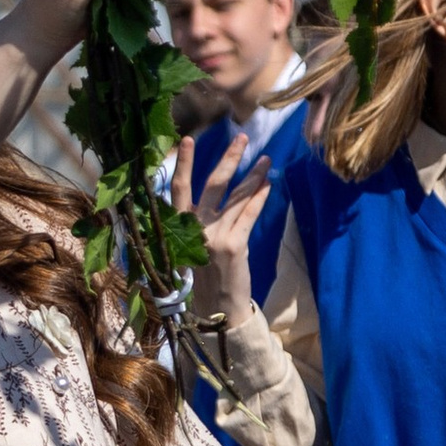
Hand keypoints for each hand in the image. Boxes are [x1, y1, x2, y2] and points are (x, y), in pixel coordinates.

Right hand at [167, 135, 271, 327]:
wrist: (213, 308)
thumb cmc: (199, 277)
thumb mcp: (185, 248)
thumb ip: (189, 223)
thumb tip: (201, 197)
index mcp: (177, 227)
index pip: (178, 188)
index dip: (182, 163)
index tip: (186, 139)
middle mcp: (195, 228)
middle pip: (213, 185)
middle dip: (229, 159)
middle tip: (242, 137)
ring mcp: (215, 236)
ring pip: (236, 197)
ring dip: (253, 175)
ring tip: (266, 158)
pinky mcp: (235, 245)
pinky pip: (249, 214)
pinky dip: (259, 198)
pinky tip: (268, 184)